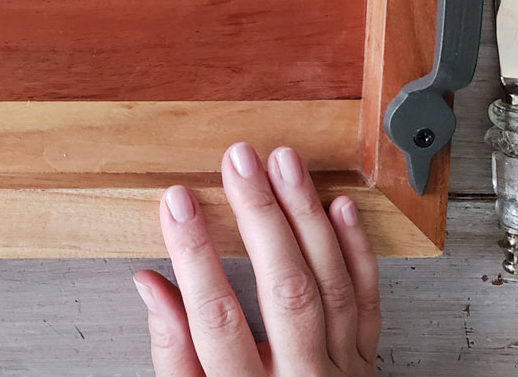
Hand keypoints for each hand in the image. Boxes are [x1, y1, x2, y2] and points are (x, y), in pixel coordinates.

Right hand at [134, 143, 378, 376]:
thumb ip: (171, 353)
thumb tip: (150, 286)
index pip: (215, 315)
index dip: (194, 252)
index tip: (177, 202)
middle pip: (284, 289)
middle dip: (260, 215)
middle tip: (239, 162)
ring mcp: (340, 372)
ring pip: (329, 284)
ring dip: (306, 215)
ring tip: (284, 164)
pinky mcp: (365, 364)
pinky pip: (367, 301)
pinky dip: (356, 250)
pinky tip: (339, 208)